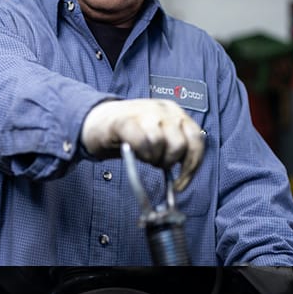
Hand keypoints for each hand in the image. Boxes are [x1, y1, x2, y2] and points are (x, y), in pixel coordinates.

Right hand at [81, 98, 205, 191]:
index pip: (196, 139)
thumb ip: (172, 146)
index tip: (182, 183)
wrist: (96, 120)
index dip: (192, 165)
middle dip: (168, 162)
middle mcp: (163, 110)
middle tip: (155, 163)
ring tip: (143, 155)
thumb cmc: (128, 132)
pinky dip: (140, 153)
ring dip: (152, 157)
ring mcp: (145, 113)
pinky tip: (134, 153)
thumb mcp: (157, 134)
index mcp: (175, 112)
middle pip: (180, 144)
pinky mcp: (125, 120)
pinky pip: (142, 142)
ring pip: (161, 143)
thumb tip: (183, 174)